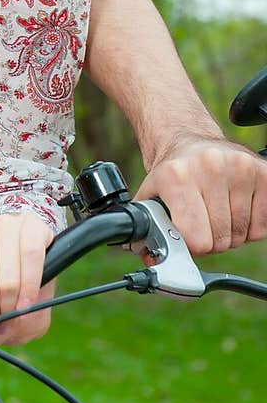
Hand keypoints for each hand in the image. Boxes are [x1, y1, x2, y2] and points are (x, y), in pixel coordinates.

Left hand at [134, 134, 266, 254]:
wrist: (191, 141)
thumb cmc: (173, 174)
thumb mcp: (150, 197)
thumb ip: (146, 230)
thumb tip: (153, 261)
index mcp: (177, 175)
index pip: (196, 239)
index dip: (191, 246)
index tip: (186, 236)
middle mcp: (210, 166)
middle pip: (220, 239)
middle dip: (210, 240)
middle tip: (201, 223)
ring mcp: (240, 167)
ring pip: (243, 234)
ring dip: (230, 233)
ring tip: (217, 212)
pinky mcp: (263, 172)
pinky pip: (263, 225)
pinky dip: (250, 227)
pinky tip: (236, 208)